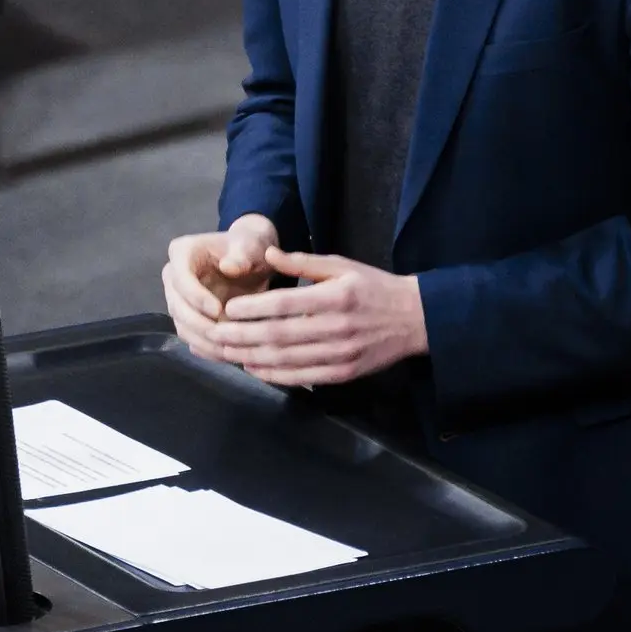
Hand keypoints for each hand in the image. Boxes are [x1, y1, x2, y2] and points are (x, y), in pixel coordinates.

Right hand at [162, 214, 279, 359]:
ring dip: (203, 341)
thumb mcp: (251, 245)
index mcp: (182, 252)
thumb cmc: (251, 247)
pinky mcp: (187, 318)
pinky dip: (207, 348)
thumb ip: (242, 254)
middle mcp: (173, 276)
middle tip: (224, 336)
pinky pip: (191, 337)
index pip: (181, 278)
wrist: (253, 260)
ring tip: (228, 350)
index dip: (196, 296)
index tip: (218, 310)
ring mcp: (178, 299)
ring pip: (182, 326)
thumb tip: (229, 267)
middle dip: (199, 324)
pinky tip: (226, 355)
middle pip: (177, 305)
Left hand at [208, 249, 427, 385]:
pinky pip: (303, 377)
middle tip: (214, 334)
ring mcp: (341, 354)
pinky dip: (276, 375)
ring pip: (288, 360)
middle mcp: (337, 327)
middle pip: (280, 335)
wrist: (416, 319)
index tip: (227, 309)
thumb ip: (303, 262)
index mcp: (335, 296)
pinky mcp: (345, 373)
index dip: (253, 308)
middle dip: (242, 336)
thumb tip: (266, 254)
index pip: (285, 305)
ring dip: (253, 358)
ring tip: (227, 352)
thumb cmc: (374, 287)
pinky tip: (255, 369)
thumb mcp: (342, 265)